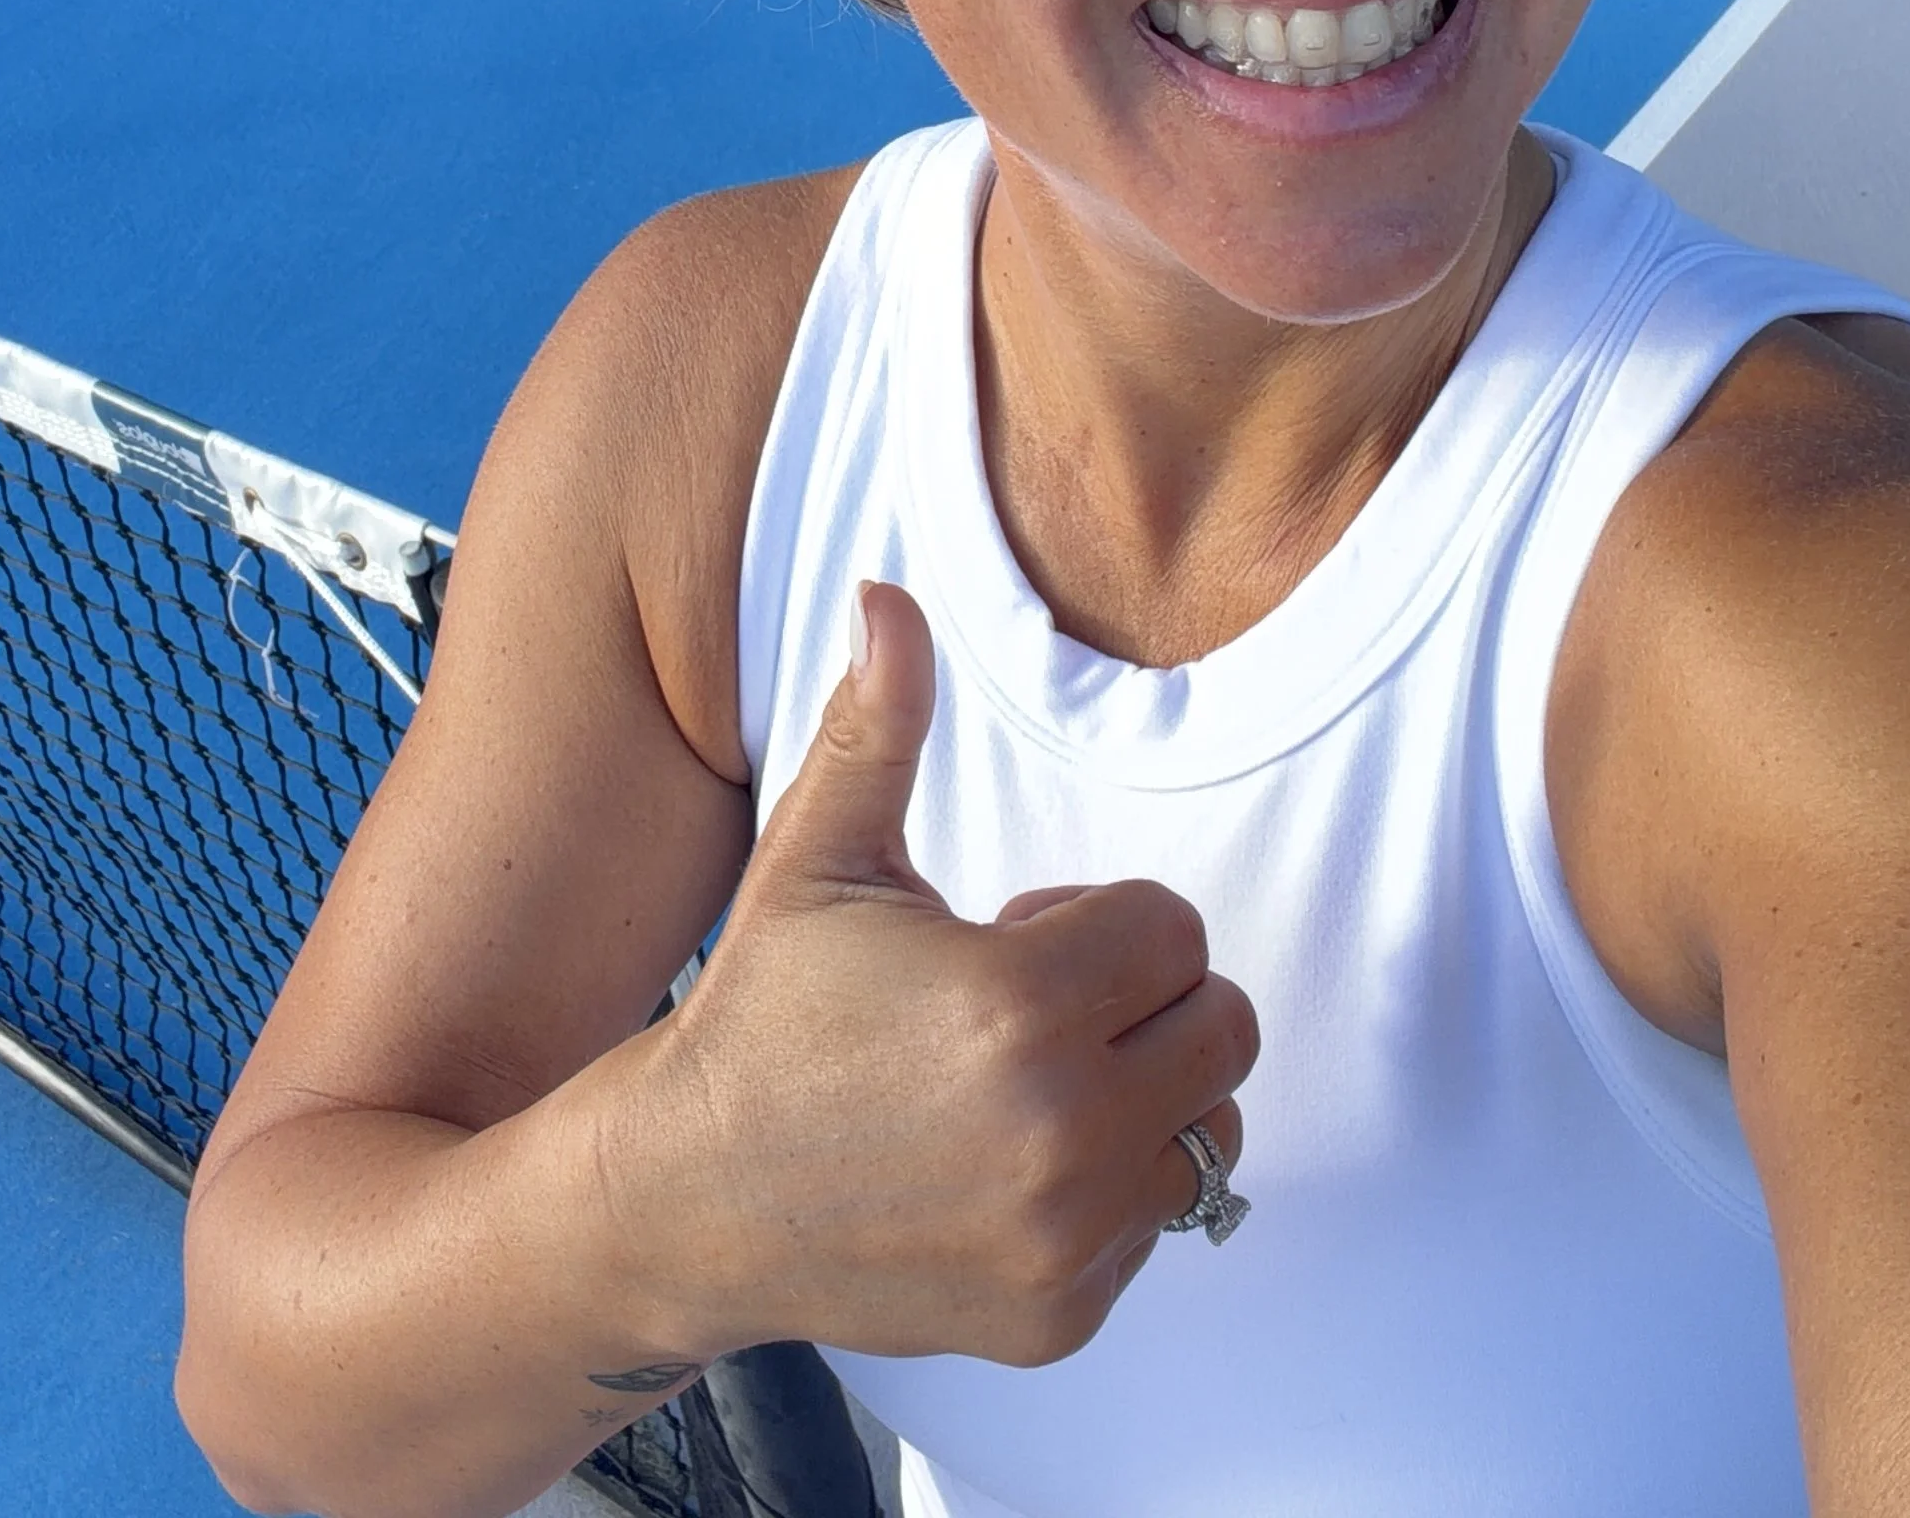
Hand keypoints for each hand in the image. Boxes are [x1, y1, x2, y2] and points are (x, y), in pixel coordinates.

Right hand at [636, 581, 1257, 1368]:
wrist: (692, 1199)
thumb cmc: (765, 1012)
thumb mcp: (818, 857)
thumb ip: (880, 724)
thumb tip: (887, 595)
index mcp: (1018, 1005)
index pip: (1172, 931)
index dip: (1100, 921)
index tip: (1016, 932)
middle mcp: (1061, 1132)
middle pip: (1218, 1028)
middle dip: (1141, 1001)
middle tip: (1031, 1005)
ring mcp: (1068, 1238)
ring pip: (1206, 1129)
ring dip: (1142, 1095)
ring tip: (1028, 1083)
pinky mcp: (1064, 1315)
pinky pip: (1160, 1223)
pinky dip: (1109, 1191)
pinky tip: (1006, 1164)